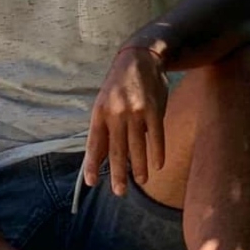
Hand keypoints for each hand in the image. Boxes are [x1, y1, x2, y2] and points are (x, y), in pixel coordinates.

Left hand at [84, 46, 167, 194]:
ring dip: (139, 167)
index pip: (94, 144)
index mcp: (100, 113)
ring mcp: (136, 112)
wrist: (140, 58)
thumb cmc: (120, 86)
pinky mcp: (154, 109)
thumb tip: (101, 157)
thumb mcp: (105, 103)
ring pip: (137, 146)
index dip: (92, 164)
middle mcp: (116, 114)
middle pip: (117, 150)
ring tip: (141, 180)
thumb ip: (105, 129)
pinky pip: (157, 136)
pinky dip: (157, 152)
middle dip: (118, 173)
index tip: (91, 182)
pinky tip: (158, 165)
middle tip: (119, 191)